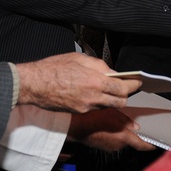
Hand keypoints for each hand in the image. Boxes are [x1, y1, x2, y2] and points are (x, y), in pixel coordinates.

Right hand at [16, 53, 139, 113]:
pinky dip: (98, 102)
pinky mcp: (78, 111)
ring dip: (111, 99)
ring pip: (108, 106)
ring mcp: (86, 106)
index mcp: (95, 81)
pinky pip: (95, 108)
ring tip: (106, 89)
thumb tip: (111, 71)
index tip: (137, 82)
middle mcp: (93, 97)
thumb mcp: (78, 59)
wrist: (34, 84)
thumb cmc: (52, 68)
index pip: (123, 88)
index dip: (133, 85)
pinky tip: (91, 94)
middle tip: (123, 86)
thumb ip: (98, 65)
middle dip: (124, 95)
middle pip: (120, 102)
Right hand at [66, 109, 150, 151]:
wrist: (75, 126)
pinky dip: (112, 135)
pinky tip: (106, 126)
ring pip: (121, 141)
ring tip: (114, 123)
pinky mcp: (102, 147)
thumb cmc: (92, 118)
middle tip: (130, 124)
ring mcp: (109, 148)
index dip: (150, 146)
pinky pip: (112, 141)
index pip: (142, 145)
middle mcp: (118, 145)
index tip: (155, 145)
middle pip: (131, 142)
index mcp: (124, 137)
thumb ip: (126, 121)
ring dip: (120, 134)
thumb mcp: (113, 112)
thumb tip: (135, 127)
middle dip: (132, 135)